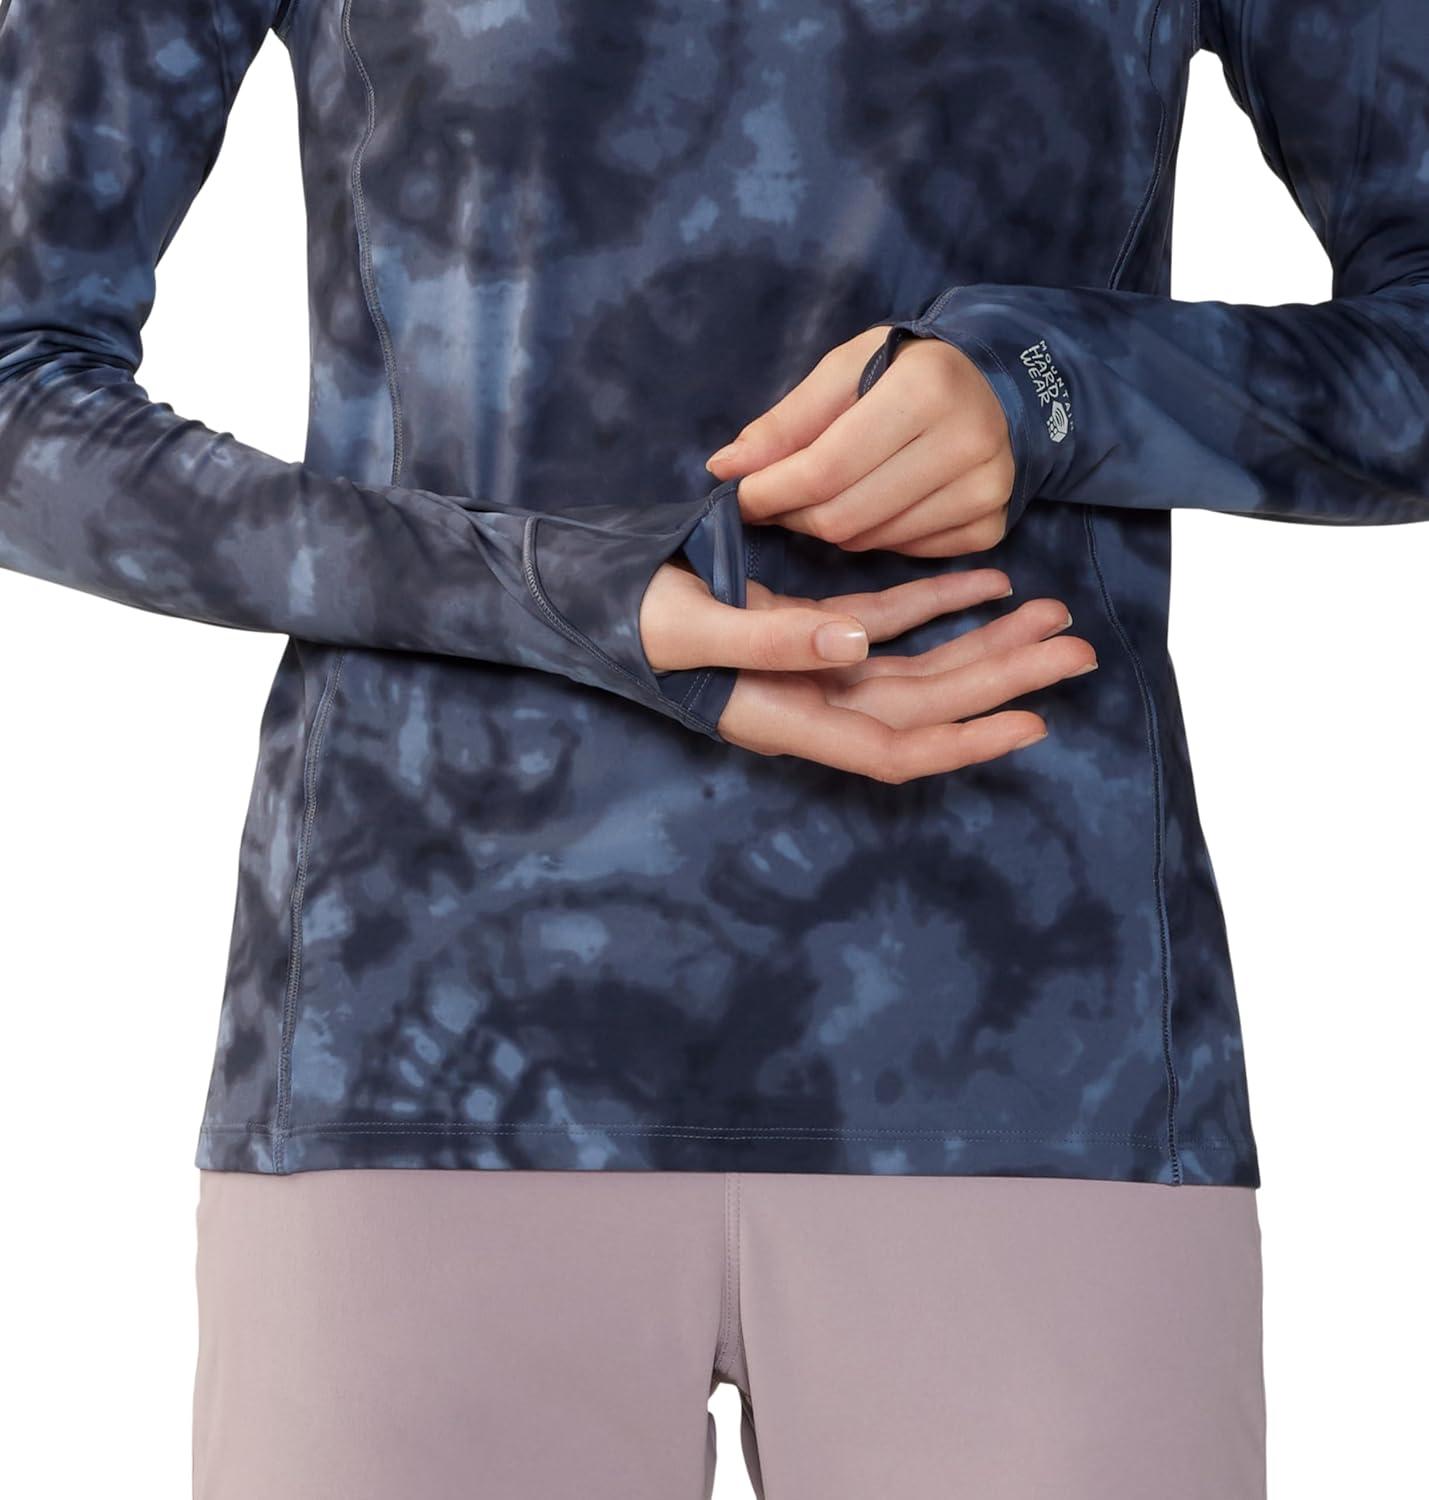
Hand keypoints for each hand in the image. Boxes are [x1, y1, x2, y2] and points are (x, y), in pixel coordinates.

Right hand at [640, 561, 1095, 781]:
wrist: (591, 596)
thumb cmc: (628, 618)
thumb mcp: (691, 628)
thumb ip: (772, 641)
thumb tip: (860, 644)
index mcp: (786, 716)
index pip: (893, 747)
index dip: (963, 741)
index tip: (1033, 723)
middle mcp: (812, 701)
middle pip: (925, 704)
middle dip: (1002, 680)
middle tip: (1078, 649)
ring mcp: (814, 666)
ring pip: (917, 665)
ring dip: (983, 643)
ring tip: (1052, 617)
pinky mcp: (810, 630)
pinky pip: (887, 622)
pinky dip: (935, 604)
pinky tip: (987, 586)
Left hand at [706, 325, 1013, 556]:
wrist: (995, 385)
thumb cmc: (906, 371)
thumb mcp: (844, 370)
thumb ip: (785, 422)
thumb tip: (724, 468)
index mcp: (925, 389)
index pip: (825, 468)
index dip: (770, 491)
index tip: (740, 495)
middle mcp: (966, 443)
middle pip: (844, 516)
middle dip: (793, 515)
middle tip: (776, 501)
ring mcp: (985, 490)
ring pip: (870, 541)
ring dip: (831, 527)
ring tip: (826, 496)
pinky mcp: (990, 525)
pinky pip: (906, 553)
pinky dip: (875, 536)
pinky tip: (875, 503)